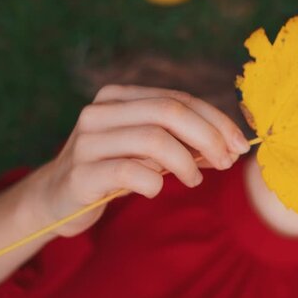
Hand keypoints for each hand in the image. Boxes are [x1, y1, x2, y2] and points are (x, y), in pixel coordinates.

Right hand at [29, 85, 249, 236]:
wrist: (56, 199)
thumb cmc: (113, 170)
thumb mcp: (150, 151)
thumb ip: (184, 142)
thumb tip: (232, 145)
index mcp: (119, 97)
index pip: (179, 99)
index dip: (216, 121)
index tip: (241, 145)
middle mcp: (100, 111)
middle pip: (169, 112)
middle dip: (209, 137)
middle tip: (227, 162)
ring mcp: (87, 141)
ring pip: (154, 139)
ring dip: (187, 162)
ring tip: (195, 180)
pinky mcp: (80, 174)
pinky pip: (130, 172)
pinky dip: (155, 182)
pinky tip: (157, 189)